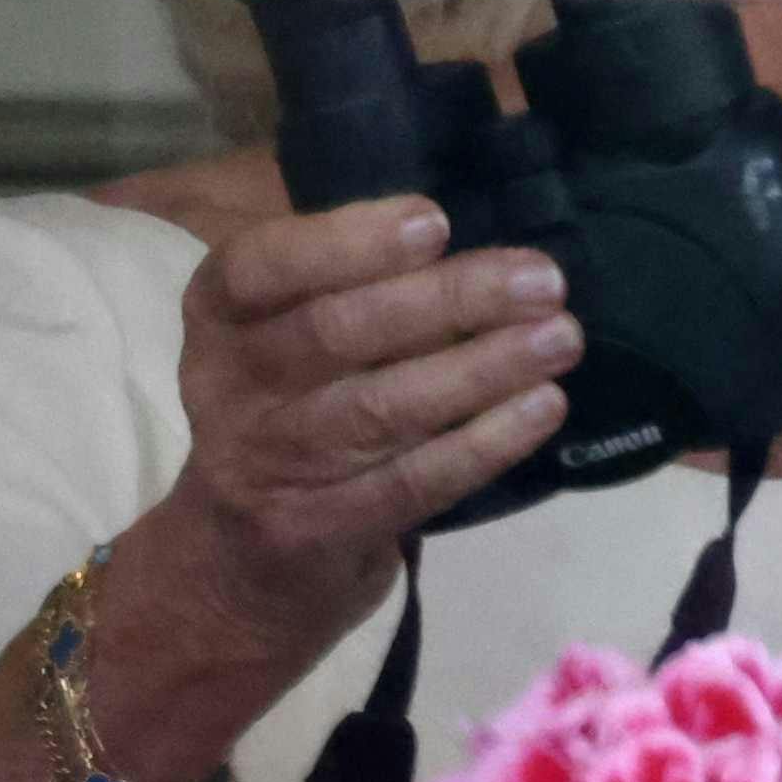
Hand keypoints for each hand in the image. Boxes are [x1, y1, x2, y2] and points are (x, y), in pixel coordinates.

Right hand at [157, 199, 579, 643]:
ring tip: (561, 338)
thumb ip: (361, 285)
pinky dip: (481, 444)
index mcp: (220, 317)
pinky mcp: (312, 530)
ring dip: (482, 369)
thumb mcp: (291, 334)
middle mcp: (227, 387)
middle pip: (333, 333)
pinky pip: (406, 483)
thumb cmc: (296, 405)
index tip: (436, 223)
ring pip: (378, 410)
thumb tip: (489, 252)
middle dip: (448, 301)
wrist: (242, 557)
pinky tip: (543, 406)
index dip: (344, 243)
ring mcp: (263, 465)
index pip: (256, 266)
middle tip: (543, 281)